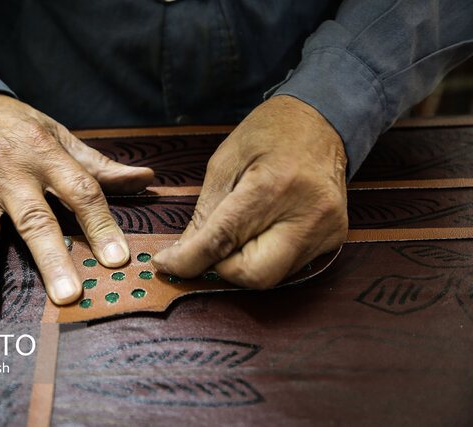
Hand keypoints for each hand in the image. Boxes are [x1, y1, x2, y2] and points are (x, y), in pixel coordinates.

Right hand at [0, 94, 153, 303]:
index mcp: (46, 156)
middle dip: (50, 257)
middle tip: (67, 294)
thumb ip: (100, 165)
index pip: (81, 192)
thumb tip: (147, 178)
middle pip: (34, 218)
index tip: (117, 259)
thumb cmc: (17, 126)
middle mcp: (12, 173)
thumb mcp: (60, 136)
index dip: (101, 225)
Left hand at [152, 95, 347, 288]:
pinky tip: (262, 230)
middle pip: (253, 276)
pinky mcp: (334, 239)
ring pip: (271, 278)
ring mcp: (325, 231)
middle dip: (223, 267)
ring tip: (242, 228)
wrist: (323, 121)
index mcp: (272, 187)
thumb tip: (184, 254)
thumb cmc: (270, 133)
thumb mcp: (224, 162)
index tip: (167, 264)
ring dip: (243, 262)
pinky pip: (289, 268)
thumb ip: (204, 213)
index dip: (188, 260)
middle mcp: (306, 215)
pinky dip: (264, 257)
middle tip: (213, 244)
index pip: (222, 241)